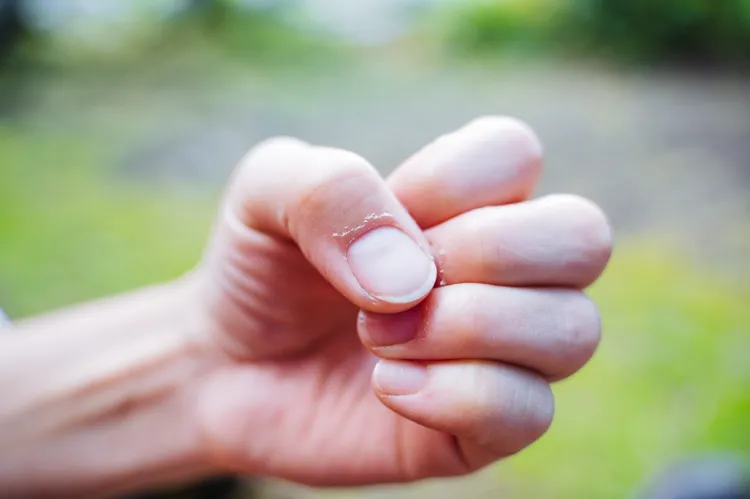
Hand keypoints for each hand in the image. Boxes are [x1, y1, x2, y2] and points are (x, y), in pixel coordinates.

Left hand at [190, 116, 612, 484]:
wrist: (227, 367)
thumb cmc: (260, 272)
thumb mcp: (265, 197)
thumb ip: (329, 192)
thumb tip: (415, 278)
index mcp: (463, 199)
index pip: (516, 153)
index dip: (446, 183)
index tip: (382, 214)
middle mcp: (502, 271)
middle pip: (584, 236)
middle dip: (483, 253)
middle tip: (393, 284)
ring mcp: (501, 351)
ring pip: (574, 329)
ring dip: (464, 327)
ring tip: (378, 338)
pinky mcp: (483, 426)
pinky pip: (531, 412)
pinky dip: (455, 397)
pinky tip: (386, 387)